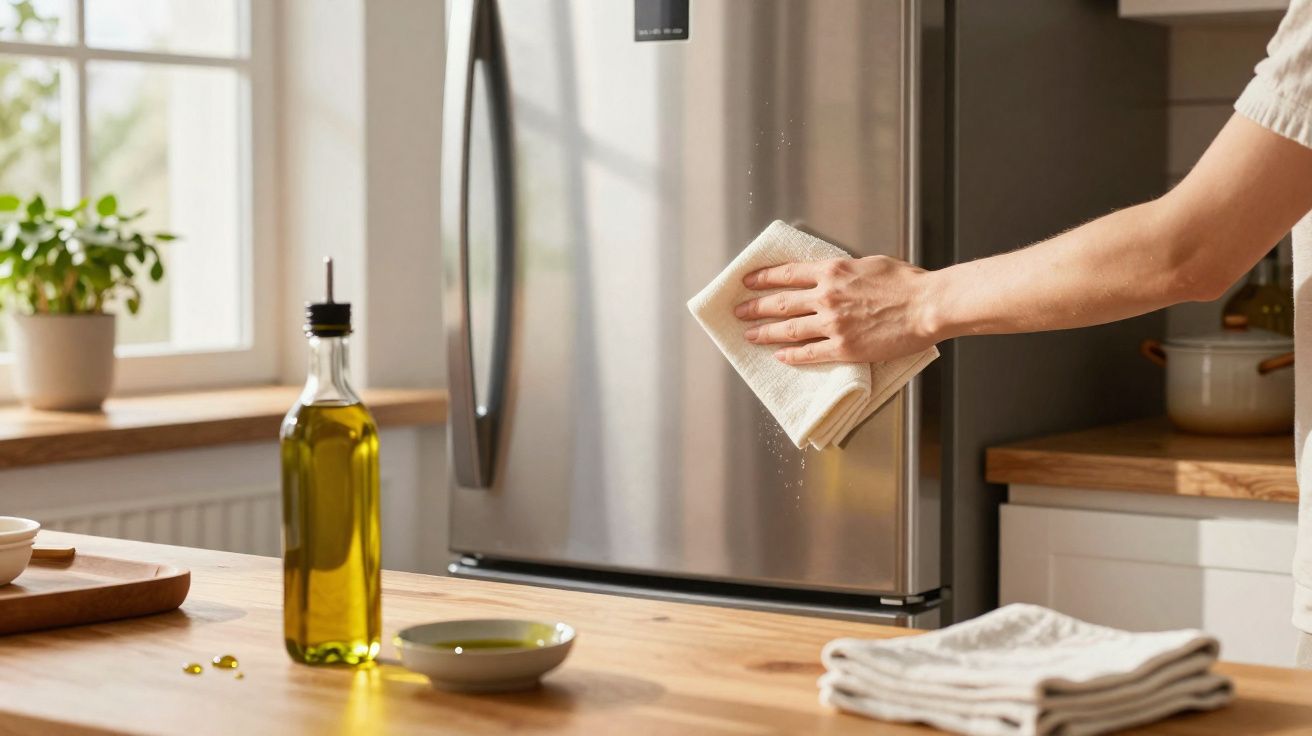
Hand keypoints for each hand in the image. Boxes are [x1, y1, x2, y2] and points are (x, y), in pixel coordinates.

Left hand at [734, 256, 939, 364]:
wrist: (927, 305)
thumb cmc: (906, 282)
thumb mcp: (867, 264)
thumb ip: (842, 271)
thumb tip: (829, 276)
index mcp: (832, 271)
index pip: (787, 274)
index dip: (763, 278)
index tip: (748, 281)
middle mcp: (826, 297)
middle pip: (780, 302)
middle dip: (755, 307)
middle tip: (739, 311)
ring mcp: (833, 324)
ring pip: (788, 329)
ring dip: (765, 333)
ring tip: (750, 335)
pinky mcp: (844, 348)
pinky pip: (809, 353)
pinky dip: (791, 356)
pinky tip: (779, 357)